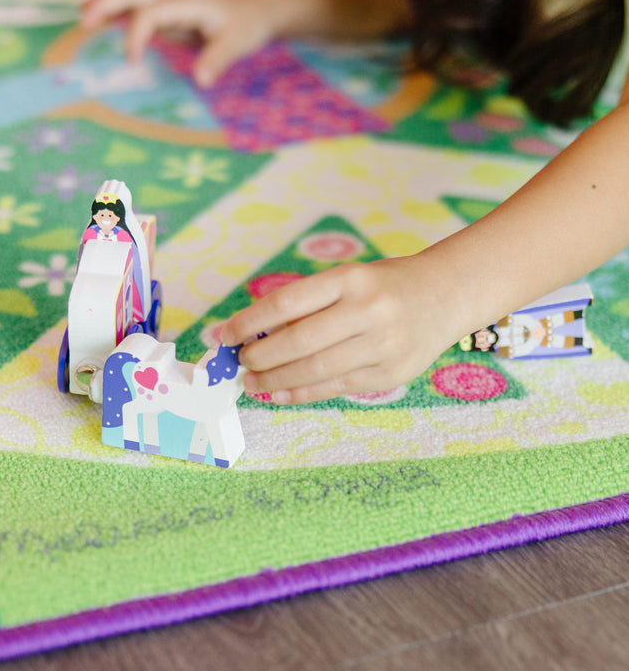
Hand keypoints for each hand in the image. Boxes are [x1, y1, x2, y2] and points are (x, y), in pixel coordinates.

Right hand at [80, 0, 280, 87]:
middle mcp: (173, 3)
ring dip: (107, 6)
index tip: (131, 62)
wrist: (257, 12)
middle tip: (84, 22)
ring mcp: (170, 11)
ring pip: (132, 1)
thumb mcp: (238, 43)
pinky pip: (140, 16)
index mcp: (186, 5)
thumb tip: (201, 82)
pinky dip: (120, 18)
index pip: (149, 13)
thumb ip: (218, 60)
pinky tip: (105, 25)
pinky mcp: (170, 21)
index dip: (136, 35)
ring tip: (82, 18)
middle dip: (107, 4)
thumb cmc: (248, 25)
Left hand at [220, 257, 460, 404]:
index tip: (224, 334)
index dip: (249, 322)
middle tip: (239, 361)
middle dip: (259, 356)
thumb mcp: (348, 279)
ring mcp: (384, 345)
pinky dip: (300, 393)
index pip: (286, 303)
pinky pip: (335, 388)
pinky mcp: (391, 374)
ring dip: (274, 379)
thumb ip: (309, 305)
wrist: (446, 294)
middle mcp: (369, 310)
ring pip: (315, 370)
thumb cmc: (384, 285)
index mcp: (352, 278)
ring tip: (251, 381)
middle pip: (298, 341)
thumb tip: (256, 335)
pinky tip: (277, 393)